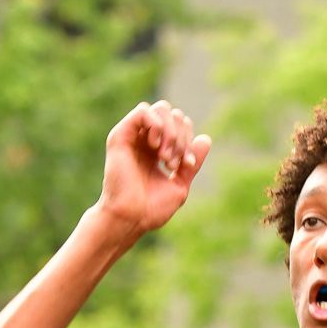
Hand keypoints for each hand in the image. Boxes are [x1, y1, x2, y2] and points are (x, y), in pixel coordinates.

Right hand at [96, 100, 211, 239]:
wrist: (131, 218)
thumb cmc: (151, 209)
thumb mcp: (180, 185)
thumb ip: (191, 163)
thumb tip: (206, 139)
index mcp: (157, 151)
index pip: (180, 127)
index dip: (189, 141)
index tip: (187, 165)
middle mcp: (144, 141)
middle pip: (173, 115)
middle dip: (181, 137)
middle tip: (174, 163)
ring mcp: (132, 137)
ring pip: (160, 109)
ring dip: (170, 131)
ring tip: (164, 157)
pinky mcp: (120, 136)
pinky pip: (143, 111)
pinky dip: (156, 124)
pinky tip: (155, 145)